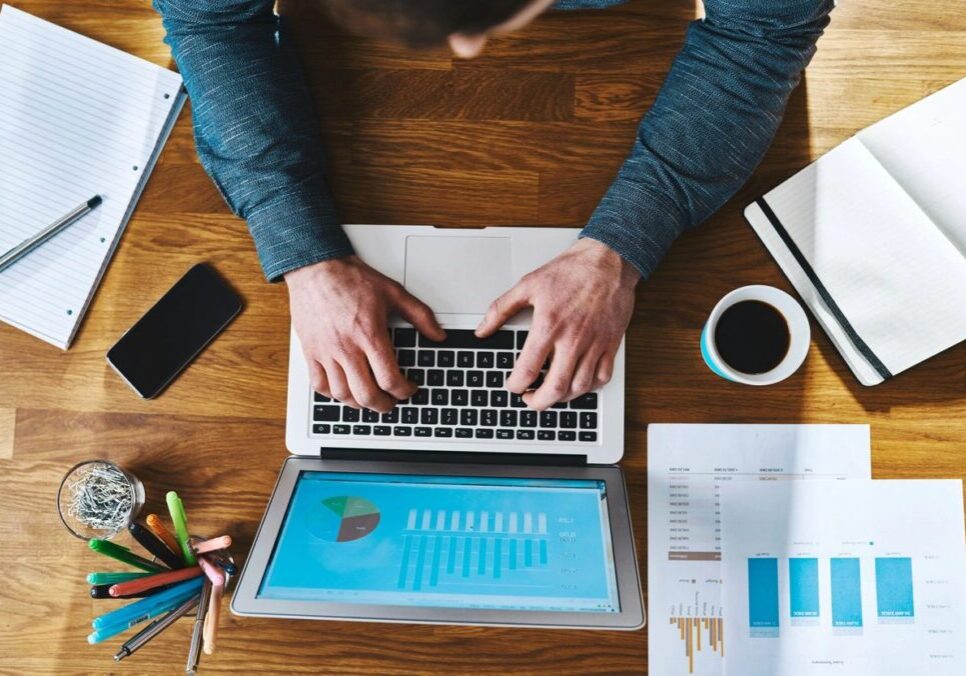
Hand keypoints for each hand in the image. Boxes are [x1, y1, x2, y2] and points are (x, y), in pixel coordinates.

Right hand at [286, 256, 444, 411]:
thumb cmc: (351, 278)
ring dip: (359, 403)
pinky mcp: (310, 351)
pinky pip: (319, 385)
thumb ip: (420, 315)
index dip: (404, 391)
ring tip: (370, 398)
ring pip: (342, 395)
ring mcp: (326, 352)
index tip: (408, 388)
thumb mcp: (393, 292)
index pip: (389, 379)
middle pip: (366, 394)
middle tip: (391, 402)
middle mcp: (347, 347)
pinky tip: (343, 390)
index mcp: (369, 335)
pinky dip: (332, 395)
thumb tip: (438, 335)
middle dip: (384, 405)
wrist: (316, 268)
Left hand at [476, 238, 638, 409]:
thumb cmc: (571, 271)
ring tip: (550, 393)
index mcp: (548, 326)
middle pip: (555, 388)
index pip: (527, 370)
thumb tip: (482, 329)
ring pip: (579, 388)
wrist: (609, 261)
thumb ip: (501, 309)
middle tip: (529, 399)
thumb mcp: (529, 284)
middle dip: (537, 402)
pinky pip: (602, 378)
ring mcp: (594, 344)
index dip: (515, 386)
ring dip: (562, 398)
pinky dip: (588, 388)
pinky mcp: (610, 344)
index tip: (512, 386)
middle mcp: (573, 339)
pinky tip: (577, 384)